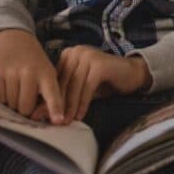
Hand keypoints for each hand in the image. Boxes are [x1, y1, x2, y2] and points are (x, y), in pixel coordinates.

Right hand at [0, 29, 65, 125]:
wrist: (17, 42)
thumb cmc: (36, 64)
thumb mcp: (48, 74)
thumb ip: (50, 95)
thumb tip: (52, 121)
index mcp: (47, 74)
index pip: (52, 94)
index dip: (55, 109)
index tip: (59, 121)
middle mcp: (29, 72)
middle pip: (25, 108)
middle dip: (26, 109)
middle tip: (27, 98)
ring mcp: (12, 72)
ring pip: (11, 104)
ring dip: (14, 102)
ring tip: (18, 89)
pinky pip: (0, 98)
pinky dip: (3, 96)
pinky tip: (9, 84)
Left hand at [30, 46, 151, 123]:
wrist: (132, 74)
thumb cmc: (105, 82)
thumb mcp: (81, 89)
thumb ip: (65, 96)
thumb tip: (41, 112)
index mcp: (67, 54)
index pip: (55, 79)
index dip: (50, 99)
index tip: (43, 117)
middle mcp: (76, 51)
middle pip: (63, 82)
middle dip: (59, 104)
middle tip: (55, 122)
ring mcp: (87, 55)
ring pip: (74, 86)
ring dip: (70, 106)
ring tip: (67, 121)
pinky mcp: (99, 63)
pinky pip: (87, 87)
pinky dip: (83, 103)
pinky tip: (81, 116)